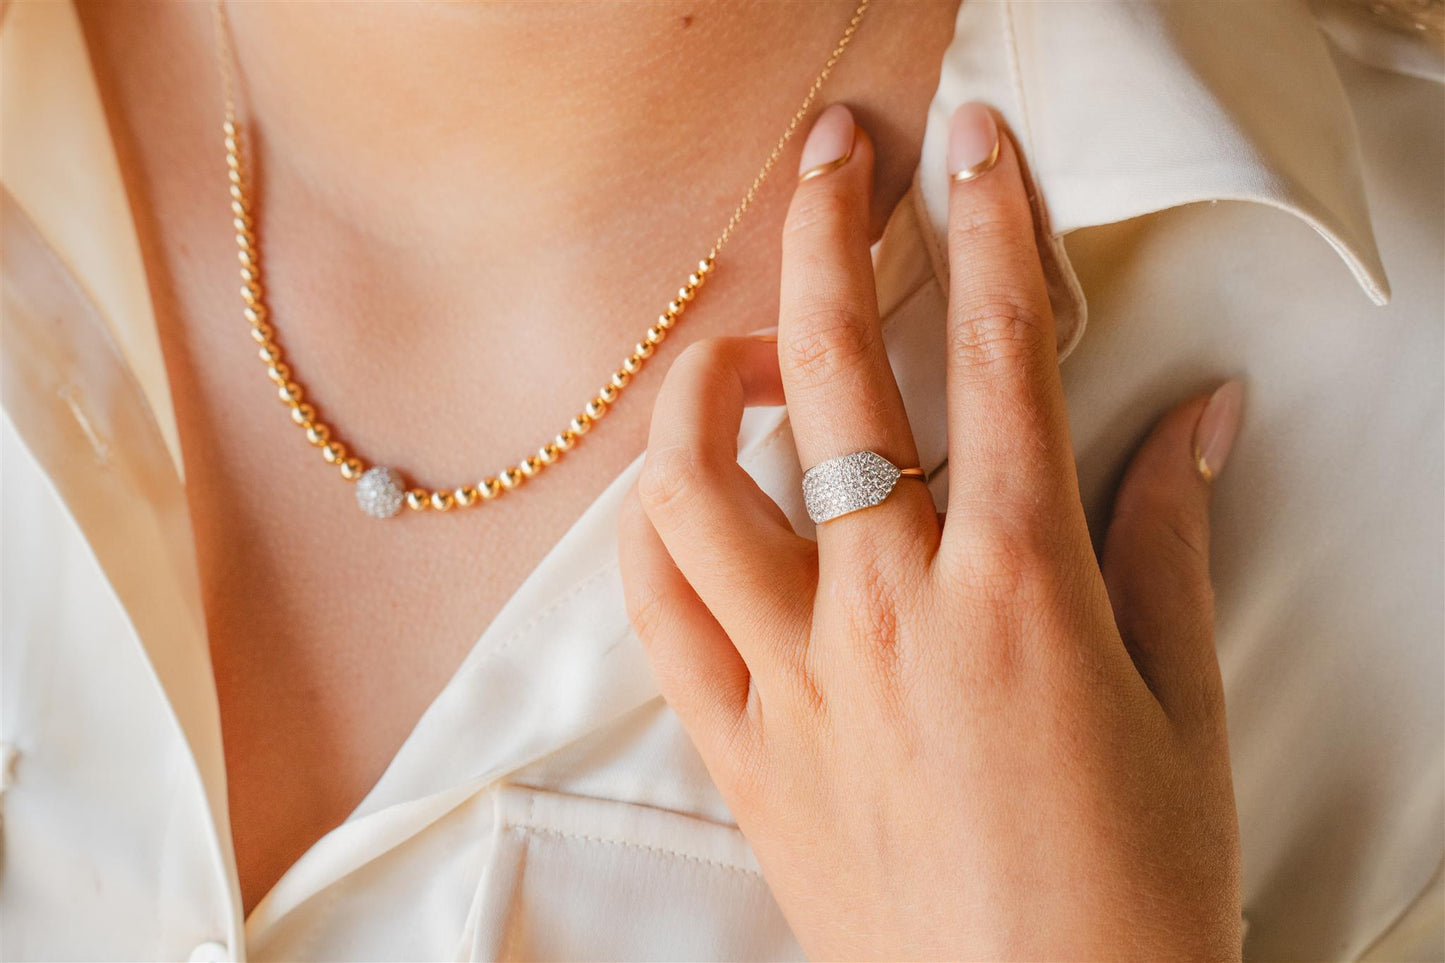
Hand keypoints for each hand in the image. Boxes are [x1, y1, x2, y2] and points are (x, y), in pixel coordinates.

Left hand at [618, 101, 1243, 960]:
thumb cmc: (1129, 894)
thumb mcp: (1181, 708)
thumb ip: (1166, 545)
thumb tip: (1194, 423)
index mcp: (1014, 589)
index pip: (1001, 359)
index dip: (993, 228)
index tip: (973, 147)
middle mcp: (884, 610)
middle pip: (831, 375)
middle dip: (826, 238)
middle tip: (829, 162)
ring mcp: (792, 676)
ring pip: (691, 484)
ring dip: (704, 387)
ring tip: (742, 356)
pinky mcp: (738, 746)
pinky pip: (656, 607)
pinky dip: (655, 531)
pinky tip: (683, 506)